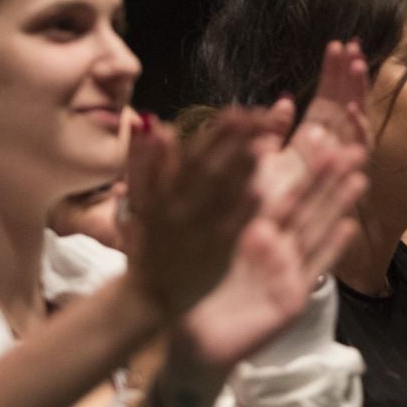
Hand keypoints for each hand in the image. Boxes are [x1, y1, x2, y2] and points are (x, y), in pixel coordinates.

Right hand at [123, 110, 263, 317]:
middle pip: (210, 167)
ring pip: (219, 195)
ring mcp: (196, 231)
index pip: (194, 153)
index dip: (218, 132)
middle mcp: (178, 208)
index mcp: (161, 192)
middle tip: (263, 117)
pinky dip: (239, 210)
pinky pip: (227, 229)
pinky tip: (258, 190)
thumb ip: (145, 162)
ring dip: (241, 168)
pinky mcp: (213, 254)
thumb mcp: (141, 202)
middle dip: (236, 141)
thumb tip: (155, 124)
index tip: (241, 110)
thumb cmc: (152, 241)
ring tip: (265, 143)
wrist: (152, 295)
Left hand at [175, 122, 364, 372]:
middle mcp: (272, 244)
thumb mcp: (175, 241)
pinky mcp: (291, 298)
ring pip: (315, 230)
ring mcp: (285, 270)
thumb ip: (169, 189)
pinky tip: (347, 227)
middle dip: (327, 176)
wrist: (189, 344)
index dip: (294, 161)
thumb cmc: (185, 293)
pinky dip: (331, 249)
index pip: (276, 186)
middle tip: (351, 145)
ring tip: (359, 178)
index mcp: (248, 228)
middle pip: (304, 204)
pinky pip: (313, 270)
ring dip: (337, 205)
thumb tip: (160, 133)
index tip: (315, 131)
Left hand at [260, 41, 370, 206]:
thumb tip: (284, 101)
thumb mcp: (257, 162)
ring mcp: (336, 169)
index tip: (336, 47)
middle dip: (348, 77)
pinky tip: (353, 111)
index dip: (333, 76)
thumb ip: (271, 132)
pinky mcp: (340, 186)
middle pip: (344, 108)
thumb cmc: (253, 210)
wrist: (255, 247)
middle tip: (351, 45)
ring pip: (354, 125)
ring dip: (357, 95)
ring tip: (357, 65)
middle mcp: (327, 155)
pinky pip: (356, 157)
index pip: (326, 103)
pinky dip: (357, 133)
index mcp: (308, 146)